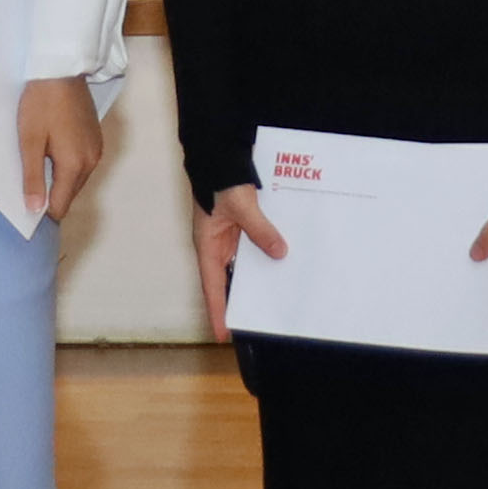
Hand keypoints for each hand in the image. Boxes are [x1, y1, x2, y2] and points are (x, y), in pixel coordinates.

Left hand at [14, 79, 107, 225]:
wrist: (61, 69)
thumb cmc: (41, 103)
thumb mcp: (29, 141)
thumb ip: (33, 177)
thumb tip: (36, 209)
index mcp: (75, 165)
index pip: (61, 205)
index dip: (43, 211)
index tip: (25, 207)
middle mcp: (92, 161)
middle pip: (70, 193)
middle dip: (51, 194)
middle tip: (27, 182)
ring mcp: (97, 148)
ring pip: (76, 178)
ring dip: (59, 178)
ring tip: (38, 163)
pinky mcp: (96, 137)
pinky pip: (82, 162)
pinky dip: (67, 164)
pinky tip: (52, 150)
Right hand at [197, 184, 289, 341]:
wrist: (217, 154)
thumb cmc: (219, 180)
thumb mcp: (242, 206)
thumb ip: (260, 230)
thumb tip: (279, 252)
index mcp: (207, 246)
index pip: (212, 286)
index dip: (217, 311)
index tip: (222, 334)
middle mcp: (216, 246)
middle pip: (228, 282)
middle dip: (239, 301)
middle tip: (256, 324)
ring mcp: (228, 238)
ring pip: (242, 267)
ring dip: (256, 279)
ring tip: (274, 300)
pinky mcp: (239, 228)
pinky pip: (251, 249)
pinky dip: (264, 256)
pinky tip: (280, 264)